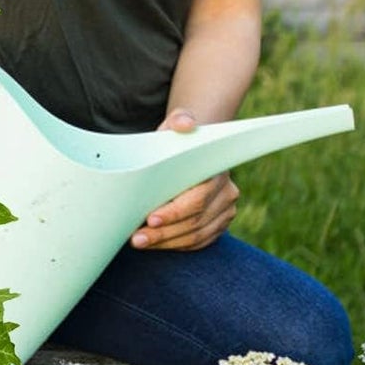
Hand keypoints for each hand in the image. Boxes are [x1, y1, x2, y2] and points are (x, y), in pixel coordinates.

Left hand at [130, 108, 239, 250]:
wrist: (192, 151)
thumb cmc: (178, 140)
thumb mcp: (175, 126)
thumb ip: (179, 120)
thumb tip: (184, 124)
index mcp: (217, 172)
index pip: (196, 199)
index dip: (174, 212)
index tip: (150, 219)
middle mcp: (227, 194)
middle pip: (194, 221)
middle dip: (163, 232)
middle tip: (137, 238)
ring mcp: (225, 212)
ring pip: (196, 235)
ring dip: (166, 242)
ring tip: (140, 242)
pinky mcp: (219, 224)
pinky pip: (198, 241)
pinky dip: (176, 245)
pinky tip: (156, 244)